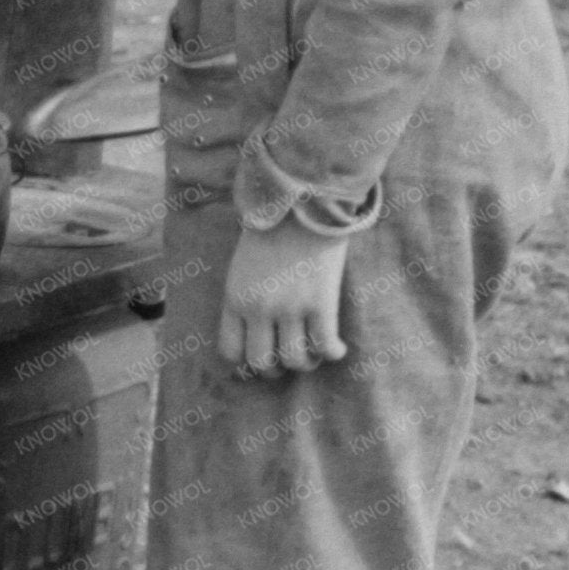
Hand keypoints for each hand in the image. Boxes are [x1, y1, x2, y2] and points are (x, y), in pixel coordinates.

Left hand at [217, 219, 350, 379]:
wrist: (303, 200)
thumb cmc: (274, 228)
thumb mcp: (243, 264)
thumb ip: (245, 295)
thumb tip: (257, 327)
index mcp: (235, 298)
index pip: (231, 351)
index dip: (247, 363)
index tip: (263, 356)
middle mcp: (258, 307)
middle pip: (261, 363)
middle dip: (276, 369)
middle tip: (289, 358)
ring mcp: (289, 307)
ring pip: (295, 360)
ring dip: (306, 363)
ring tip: (314, 353)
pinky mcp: (320, 302)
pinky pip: (325, 346)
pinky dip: (333, 354)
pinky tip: (338, 349)